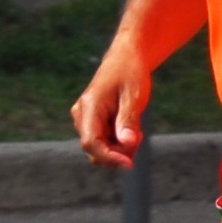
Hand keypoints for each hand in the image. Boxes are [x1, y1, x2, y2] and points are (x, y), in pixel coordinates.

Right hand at [70, 52, 149, 169]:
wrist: (126, 58)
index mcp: (89, 107)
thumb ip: (128, 120)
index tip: (130, 164)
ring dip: (121, 147)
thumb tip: (127, 144)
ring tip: (136, 129)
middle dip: (119, 151)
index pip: (91, 142)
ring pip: (101, 149)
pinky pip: (104, 143)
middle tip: (140, 135)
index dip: (109, 157)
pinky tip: (130, 128)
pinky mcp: (92, 123)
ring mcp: (85, 120)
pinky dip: (119, 141)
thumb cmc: (130, 73)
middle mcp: (81, 115)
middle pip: (96, 150)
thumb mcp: (133, 96)